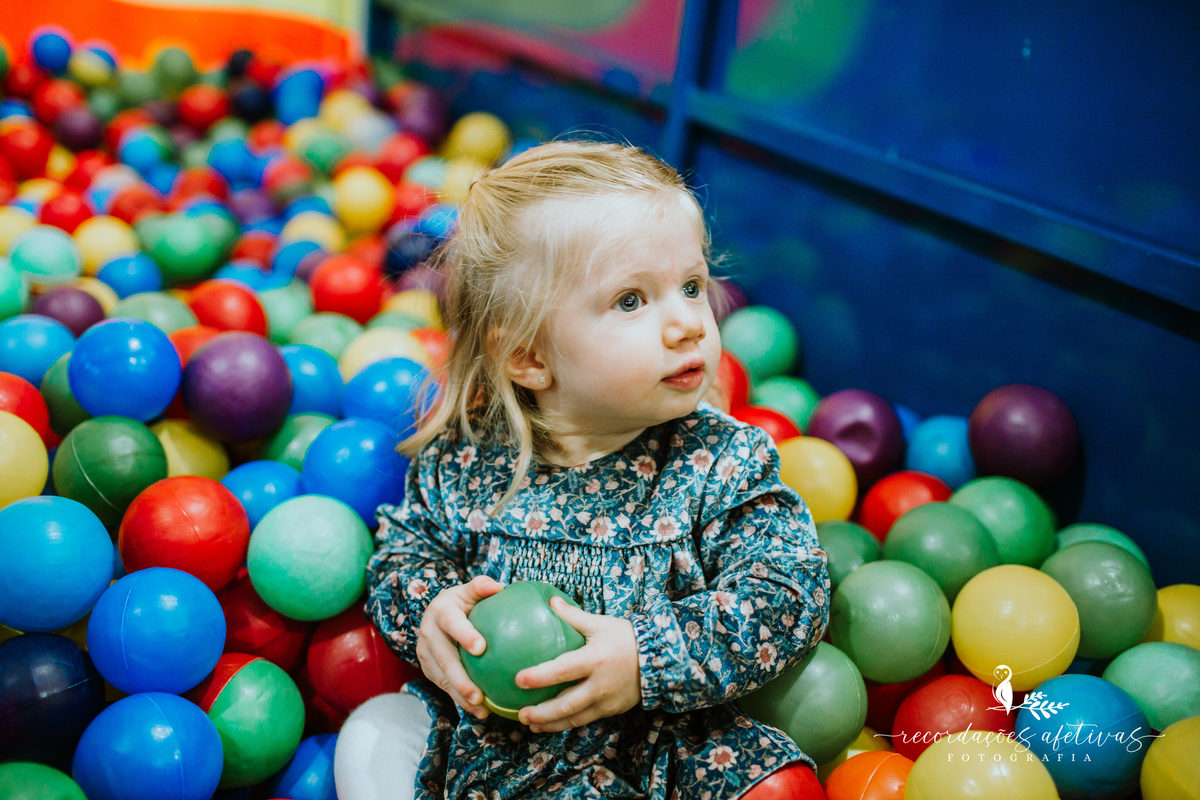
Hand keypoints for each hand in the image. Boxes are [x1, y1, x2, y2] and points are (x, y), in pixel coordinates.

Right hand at [415, 575, 504, 718]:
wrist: (437, 614)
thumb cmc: (462, 602)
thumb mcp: (469, 590)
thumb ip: (481, 586)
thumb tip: (499, 587)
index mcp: (440, 611)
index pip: (451, 623)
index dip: (464, 635)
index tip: (482, 648)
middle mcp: (428, 633)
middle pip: (444, 659)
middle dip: (460, 680)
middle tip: (479, 695)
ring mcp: (426, 653)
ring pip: (443, 678)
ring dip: (461, 696)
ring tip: (482, 710)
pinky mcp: (428, 669)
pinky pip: (444, 687)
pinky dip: (460, 700)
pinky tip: (480, 711)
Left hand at [515, 597, 640, 732]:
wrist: (659, 659)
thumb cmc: (626, 638)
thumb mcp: (601, 624)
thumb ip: (573, 616)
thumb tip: (550, 602)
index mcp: (595, 659)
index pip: (563, 670)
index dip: (540, 677)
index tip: (518, 679)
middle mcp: (600, 684)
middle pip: (566, 704)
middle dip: (541, 713)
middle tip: (520, 714)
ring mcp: (606, 701)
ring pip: (574, 718)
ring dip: (550, 724)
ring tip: (529, 724)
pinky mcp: (610, 710)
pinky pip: (584, 720)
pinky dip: (565, 724)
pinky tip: (549, 724)